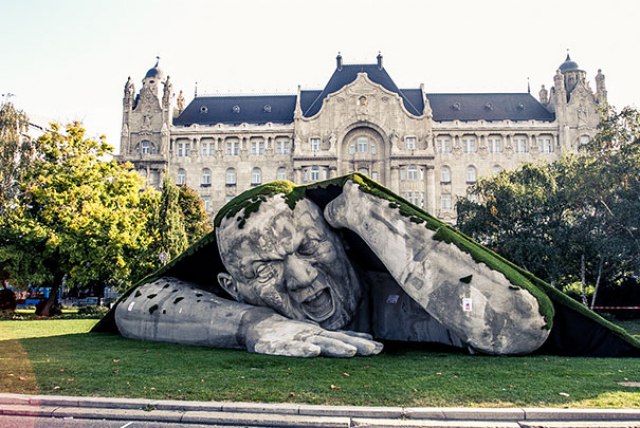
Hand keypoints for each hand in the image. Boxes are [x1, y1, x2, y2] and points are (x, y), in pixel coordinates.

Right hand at [245, 314, 382, 357]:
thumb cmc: (288, 332)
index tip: (379, 347)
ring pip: (319, 343)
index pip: (344, 338)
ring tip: (350, 351)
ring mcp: (297, 339)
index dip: (360, 343)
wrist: (258, 326)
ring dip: (336, 347)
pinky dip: (304, 350)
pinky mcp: (280, 345)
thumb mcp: (314, 335)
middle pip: (337, 340)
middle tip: (374, 350)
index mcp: (320, 335)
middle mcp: (312, 335)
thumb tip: (362, 340)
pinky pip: (293, 348)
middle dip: (356, 345)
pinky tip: (314, 351)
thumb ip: (336, 338)